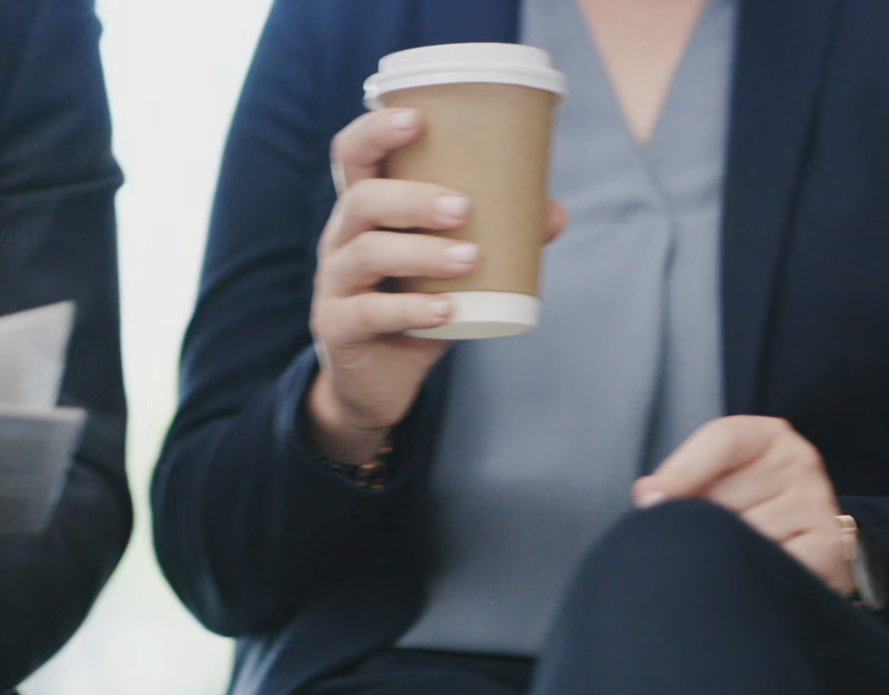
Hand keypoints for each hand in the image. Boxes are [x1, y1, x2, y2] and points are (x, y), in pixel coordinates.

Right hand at [307, 108, 567, 463]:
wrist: (380, 381)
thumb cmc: (417, 305)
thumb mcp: (452, 270)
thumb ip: (498, 240)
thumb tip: (554, 212)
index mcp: (365, 211)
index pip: (353, 156)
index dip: (376, 132)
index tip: (418, 120)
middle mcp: (341, 239)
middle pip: (363, 201)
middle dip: (413, 199)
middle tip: (465, 208)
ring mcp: (334, 284)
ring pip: (366, 254)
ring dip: (422, 252)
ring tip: (470, 258)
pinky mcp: (339, 327)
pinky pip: (369, 313)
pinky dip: (411, 309)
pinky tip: (447, 310)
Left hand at [633, 416, 853, 594]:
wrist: (813, 553)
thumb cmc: (753, 511)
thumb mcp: (720, 481)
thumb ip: (683, 480)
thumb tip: (649, 495)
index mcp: (770, 436)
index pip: (724, 439)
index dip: (681, 470)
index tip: (649, 500)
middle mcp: (800, 461)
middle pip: (725, 493)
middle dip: (702, 523)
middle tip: (707, 538)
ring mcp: (818, 501)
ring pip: (744, 533)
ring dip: (727, 552)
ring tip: (736, 556)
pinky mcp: (830, 545)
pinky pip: (771, 562)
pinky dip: (752, 574)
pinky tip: (756, 573)